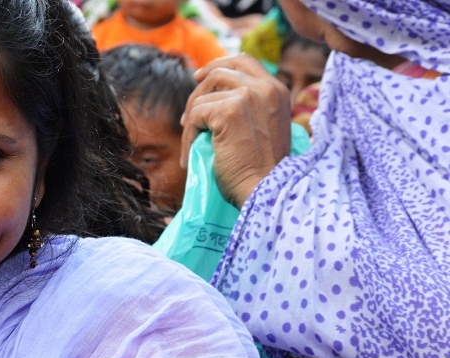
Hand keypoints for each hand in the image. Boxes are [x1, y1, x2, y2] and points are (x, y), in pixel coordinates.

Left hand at [181, 54, 291, 207]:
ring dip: (191, 122)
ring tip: (191, 147)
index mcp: (277, 91)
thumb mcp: (262, 129)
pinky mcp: (230, 111)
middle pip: (219, 71)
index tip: (198, 76)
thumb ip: (248, 109)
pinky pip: (195, 115)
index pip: (244, 61)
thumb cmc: (261, 172)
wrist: (265, 190)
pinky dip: (188, 137)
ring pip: (203, 96)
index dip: (218, 65)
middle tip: (186, 119)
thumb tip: (209, 101)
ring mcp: (248, 96)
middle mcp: (266, 87)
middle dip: (197, 91)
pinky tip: (190, 157)